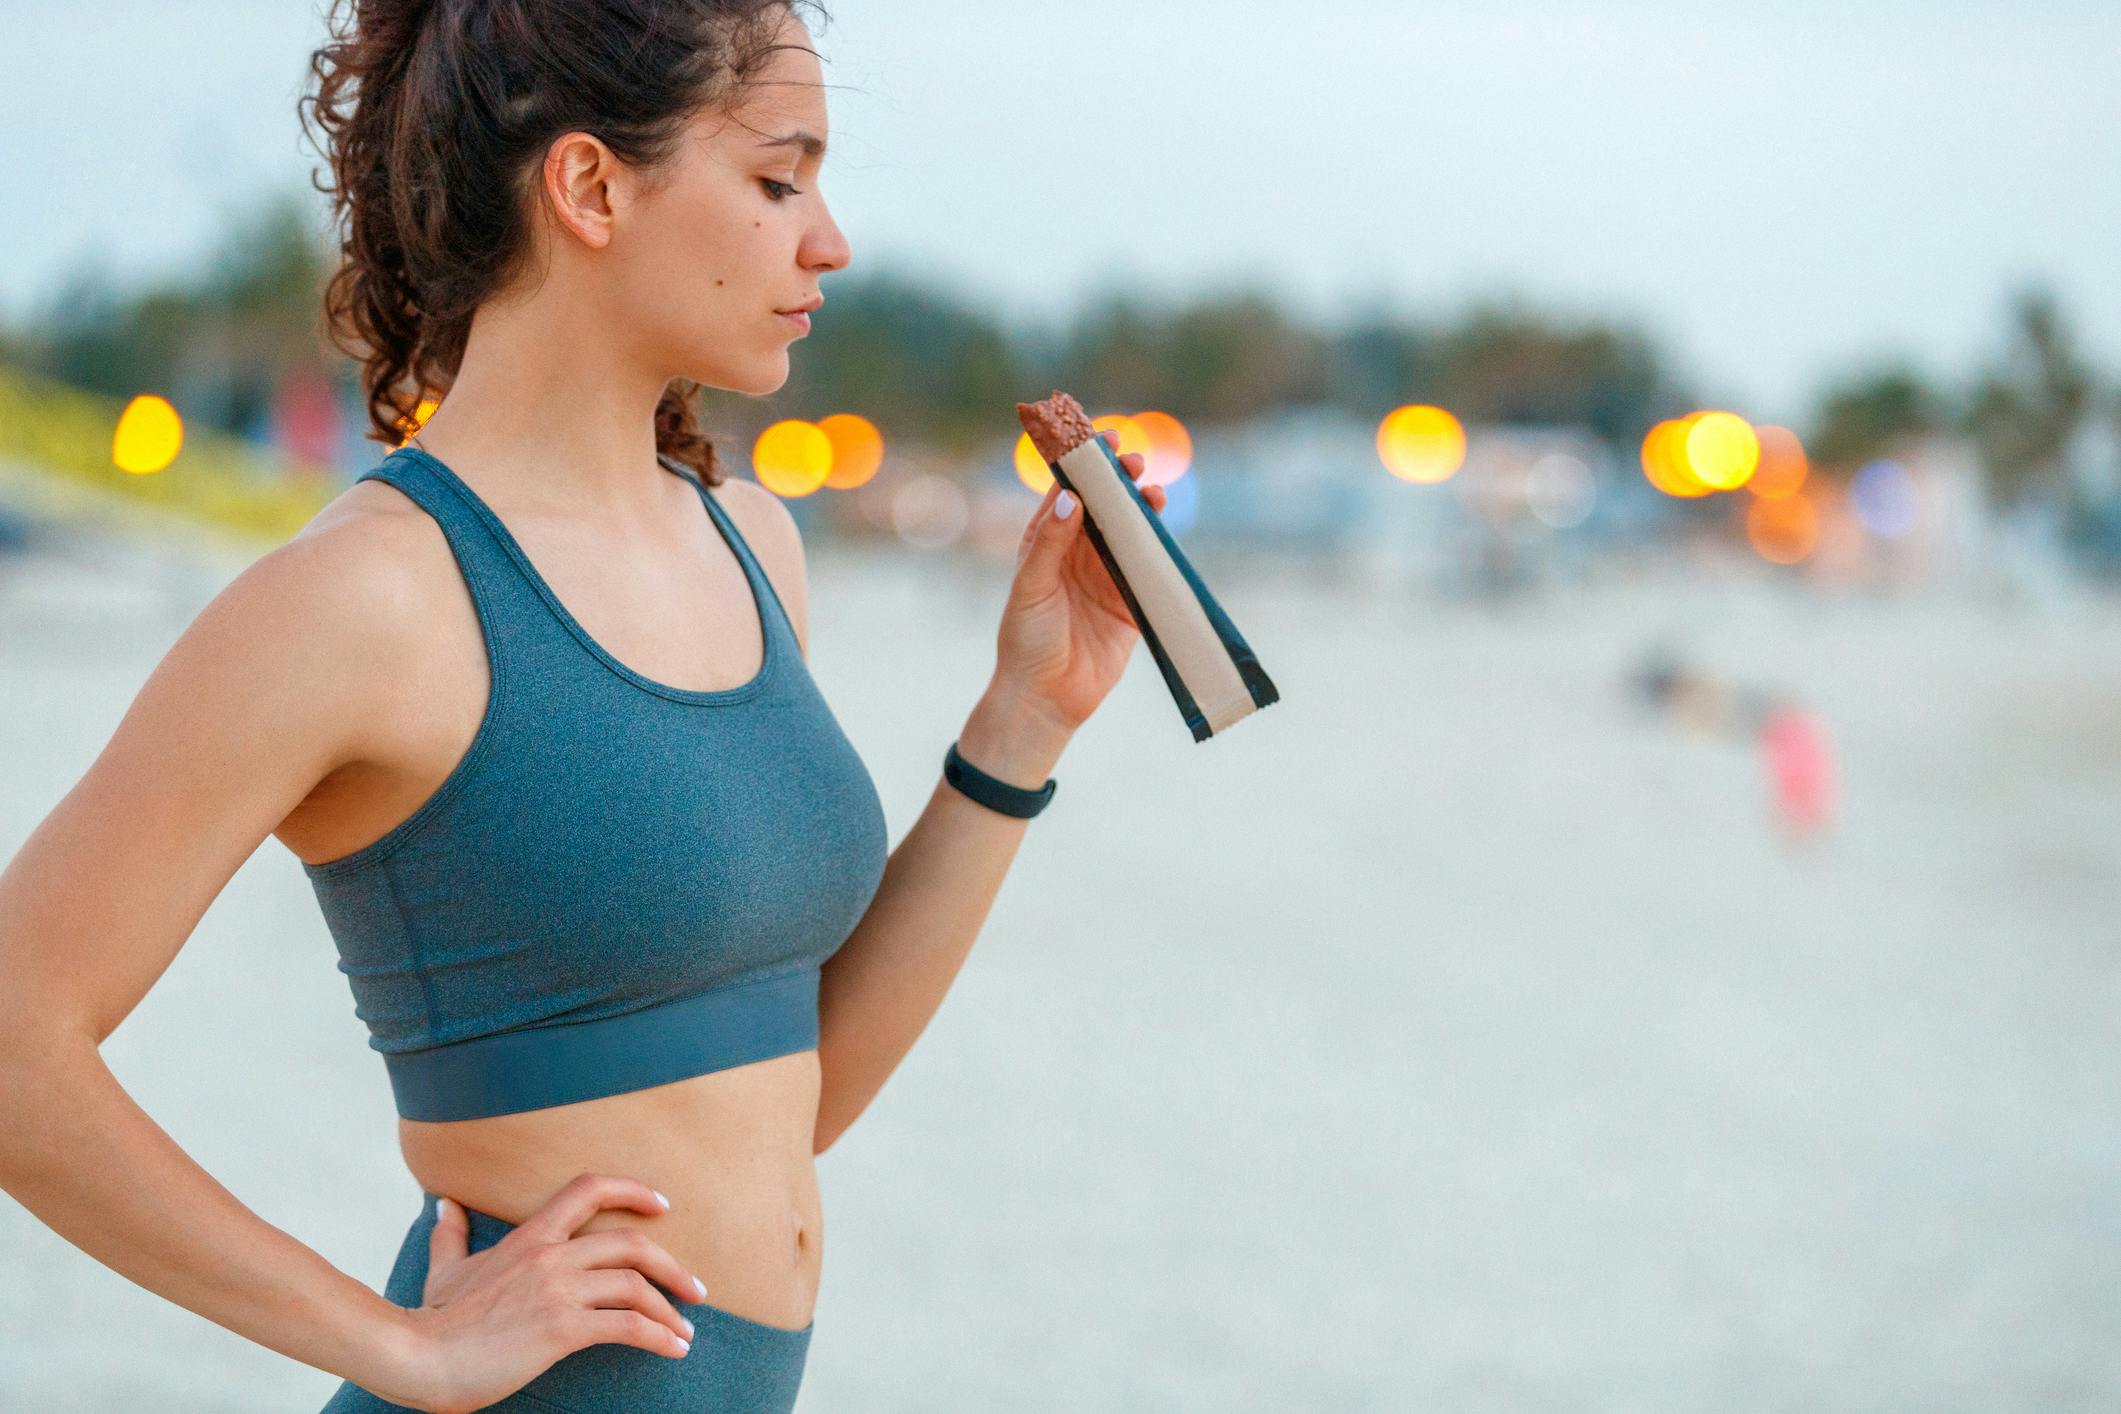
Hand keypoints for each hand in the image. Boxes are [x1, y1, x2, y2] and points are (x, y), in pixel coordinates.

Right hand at [390, 1173, 703, 1413]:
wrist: (419, 1358)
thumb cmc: (433, 1321)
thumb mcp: (445, 1269)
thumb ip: (451, 1235)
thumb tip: (445, 1204)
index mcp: (529, 1236)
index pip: (589, 1188)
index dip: (632, 1190)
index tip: (662, 1206)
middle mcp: (549, 1255)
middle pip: (630, 1242)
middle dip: (671, 1265)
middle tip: (696, 1289)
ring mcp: (557, 1290)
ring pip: (634, 1285)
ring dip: (670, 1309)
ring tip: (686, 1332)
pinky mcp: (561, 1329)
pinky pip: (627, 1326)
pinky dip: (659, 1336)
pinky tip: (674, 1350)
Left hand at [999, 431, 1169, 730]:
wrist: (1044, 698)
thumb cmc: (1025, 641)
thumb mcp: (1031, 587)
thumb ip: (1050, 543)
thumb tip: (1071, 498)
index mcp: (1047, 544)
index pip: (1068, 494)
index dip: (1085, 466)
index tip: (1102, 439)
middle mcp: (1078, 556)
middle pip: (1105, 508)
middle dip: (1120, 482)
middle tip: (1135, 461)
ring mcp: (1106, 578)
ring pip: (1130, 534)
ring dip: (1143, 511)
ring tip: (1154, 492)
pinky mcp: (1130, 605)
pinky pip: (1149, 571)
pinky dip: (1159, 550)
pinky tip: (1166, 532)